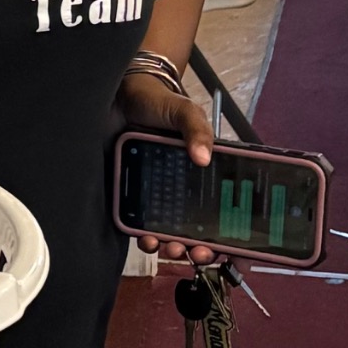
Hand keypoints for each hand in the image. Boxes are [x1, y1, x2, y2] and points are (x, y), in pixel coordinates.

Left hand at [118, 70, 215, 264]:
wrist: (117, 95)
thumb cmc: (156, 102)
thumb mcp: (184, 111)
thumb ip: (197, 130)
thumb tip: (204, 158)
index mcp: (202, 171)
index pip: (222, 207)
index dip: (229, 231)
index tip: (229, 247)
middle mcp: (180, 186)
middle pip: (196, 227)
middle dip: (198, 246)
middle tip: (196, 252)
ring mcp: (155, 192)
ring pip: (168, 230)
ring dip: (171, 245)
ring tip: (169, 248)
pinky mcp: (130, 194)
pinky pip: (138, 222)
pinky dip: (143, 235)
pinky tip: (146, 238)